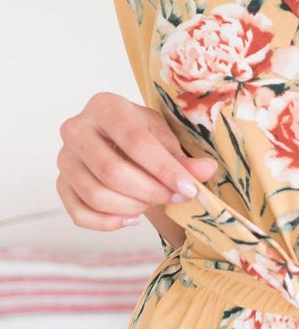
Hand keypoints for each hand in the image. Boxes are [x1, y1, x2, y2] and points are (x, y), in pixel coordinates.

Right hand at [56, 91, 218, 230]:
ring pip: (95, 195)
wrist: (117, 141)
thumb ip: (184, 157)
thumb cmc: (142, 135)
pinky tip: (131, 218)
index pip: (135, 141)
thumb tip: (208, 171)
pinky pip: (80, 214)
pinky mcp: (60, 184)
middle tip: (175, 198)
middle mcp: (76, 129)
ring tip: (153, 203)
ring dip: (132, 207)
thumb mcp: (165, 137)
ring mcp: (64, 158)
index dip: (164, 168)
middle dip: (149, 191)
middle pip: (111, 171)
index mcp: (104, 106)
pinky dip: (109, 223)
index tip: (189, 188)